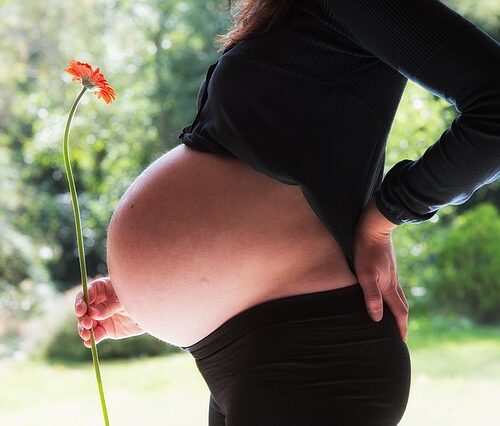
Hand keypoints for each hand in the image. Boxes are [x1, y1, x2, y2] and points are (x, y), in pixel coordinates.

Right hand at [74, 277, 144, 346]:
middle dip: (82, 317)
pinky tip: (89, 343)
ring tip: (86, 334)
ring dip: (83, 330)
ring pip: (86, 324)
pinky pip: (95, 335)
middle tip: (86, 323)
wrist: (151, 312)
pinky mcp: (105, 330)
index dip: (81, 302)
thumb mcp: (125, 299)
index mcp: (102, 289)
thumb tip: (92, 313)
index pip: (87, 294)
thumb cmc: (138, 298)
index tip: (82, 310)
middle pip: (83, 310)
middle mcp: (97, 304)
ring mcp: (100, 317)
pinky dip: (91, 339)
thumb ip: (110, 306)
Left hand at [353, 197, 408, 342]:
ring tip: (392, 318)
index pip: (399, 312)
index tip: (401, 342)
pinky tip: (384, 294)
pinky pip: (392, 286)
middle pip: (401, 305)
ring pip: (397, 295)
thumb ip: (372, 296)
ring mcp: (391, 272)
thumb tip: (378, 318)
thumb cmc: (365, 250)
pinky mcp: (386, 265)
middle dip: (402, 321)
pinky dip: (391, 296)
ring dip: (397, 309)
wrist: (373, 226)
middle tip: (399, 334)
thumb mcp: (365, 274)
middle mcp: (393, 281)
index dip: (401, 327)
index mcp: (389, 286)